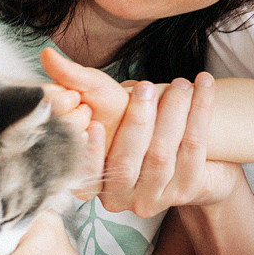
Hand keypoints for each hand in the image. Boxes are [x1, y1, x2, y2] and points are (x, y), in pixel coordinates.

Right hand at [41, 48, 240, 215]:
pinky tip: (204, 88)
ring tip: (182, 84)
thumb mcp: (109, 109)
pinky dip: (199, 114)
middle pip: (126, 163)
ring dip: (173, 114)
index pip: (85, 173)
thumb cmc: (139, 128)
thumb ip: (80, 86)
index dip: (89, 152)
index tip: (93, 123)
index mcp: (94, 183)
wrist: (193, 157)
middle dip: (137, 121)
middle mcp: (121, 198)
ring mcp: (155, 198)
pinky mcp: (187, 189)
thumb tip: (49, 56)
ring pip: (161, 156)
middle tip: (146, 86)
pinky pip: (193, 148)